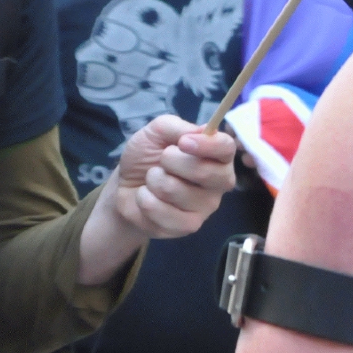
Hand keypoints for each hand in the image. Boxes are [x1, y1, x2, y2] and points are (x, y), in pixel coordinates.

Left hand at [106, 115, 236, 238]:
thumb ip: (178, 127)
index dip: (207, 145)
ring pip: (176, 190)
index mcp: (217, 155)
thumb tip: (201, 131)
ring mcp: (207, 206)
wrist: (125, 187)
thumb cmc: (148, 156)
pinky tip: (147, 198)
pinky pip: (164, 212)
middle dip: (171, 162)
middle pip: (205, 172)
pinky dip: (146, 200)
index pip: (227, 147)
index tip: (183, 142)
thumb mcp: (157, 132)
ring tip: (152, 180)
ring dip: (154, 181)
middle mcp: (219, 181)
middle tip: (161, 160)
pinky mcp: (189, 226)